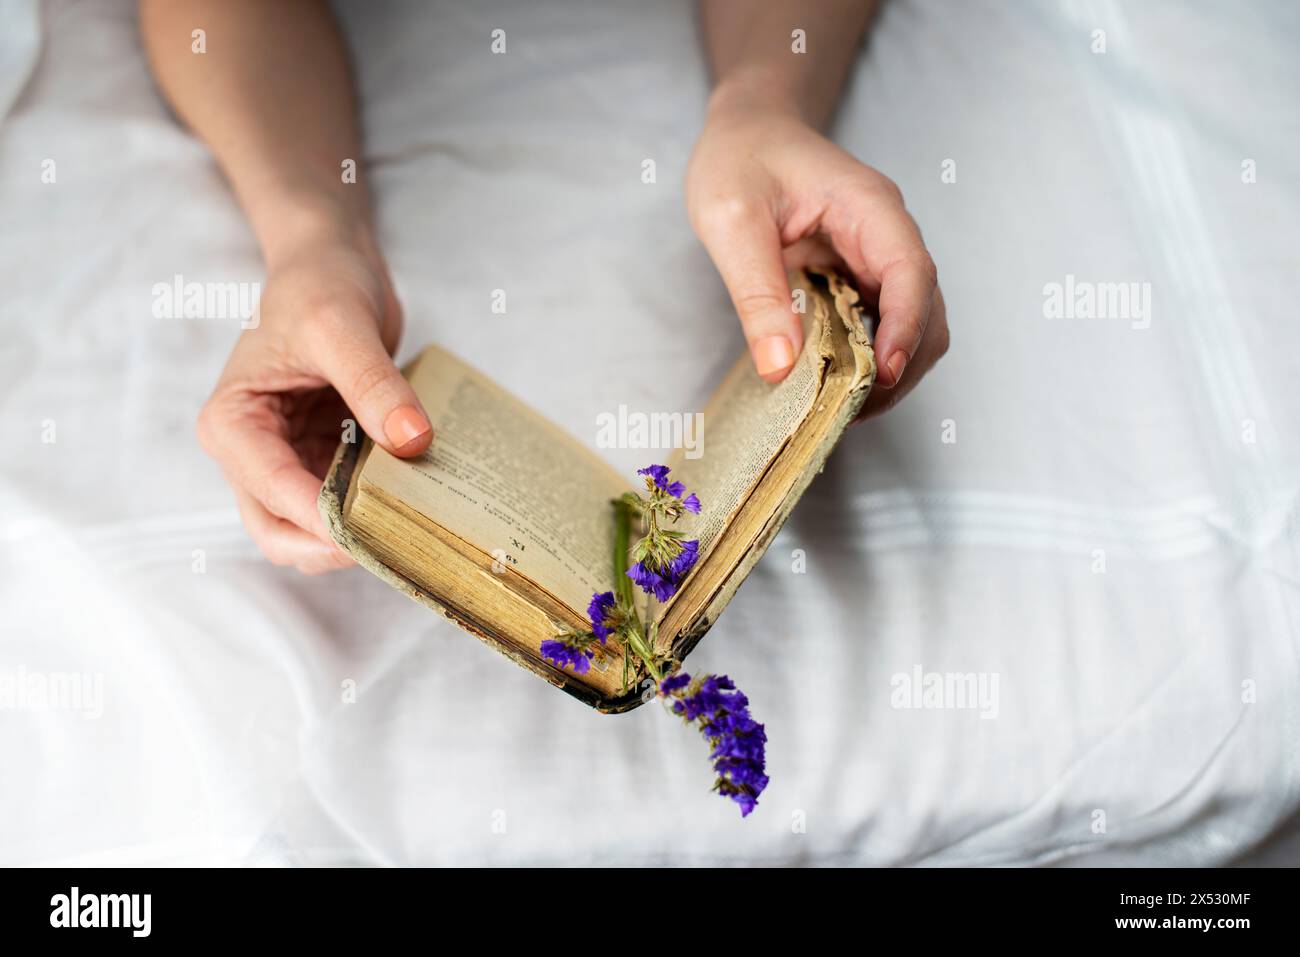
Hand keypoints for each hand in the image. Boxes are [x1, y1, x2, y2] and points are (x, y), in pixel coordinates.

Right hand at [197, 223, 432, 573]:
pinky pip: (346, 503)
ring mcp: (288, 461)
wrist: (332, 266)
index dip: (318, 517)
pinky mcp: (324, 460)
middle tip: (395, 546)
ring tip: (412, 530)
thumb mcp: (342, 325)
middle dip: (331, 545)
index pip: (269, 489)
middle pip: (279, 531)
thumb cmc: (319, 285)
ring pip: (312, 530)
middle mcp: (250, 453)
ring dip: (357, 534)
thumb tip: (413, 442)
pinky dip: (376, 512)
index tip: (373, 528)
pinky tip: (418, 506)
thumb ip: (374, 383)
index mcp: (232, 423)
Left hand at [686, 89, 947, 416]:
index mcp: (868, 206)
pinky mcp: (859, 278)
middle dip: (902, 363)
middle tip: (850, 408)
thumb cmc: (738, 158)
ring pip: (912, 325)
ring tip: (840, 405)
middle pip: (927, 309)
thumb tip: (780, 367)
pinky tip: (832, 382)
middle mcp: (886, 234)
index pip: (911, 271)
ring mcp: (876, 258)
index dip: (906, 327)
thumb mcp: (730, 221)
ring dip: (886, 369)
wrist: (745, 130)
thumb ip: (756, 292)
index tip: (885, 374)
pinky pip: (878, 326)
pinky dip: (864, 360)